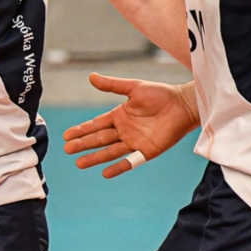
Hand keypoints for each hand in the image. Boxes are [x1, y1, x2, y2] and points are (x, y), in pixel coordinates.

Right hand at [60, 74, 199, 178]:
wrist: (184, 104)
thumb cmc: (161, 94)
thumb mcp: (134, 87)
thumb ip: (112, 85)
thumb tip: (91, 77)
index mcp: (119, 116)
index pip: (96, 125)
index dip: (81, 130)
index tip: (66, 136)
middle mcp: (124, 131)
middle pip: (99, 139)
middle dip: (83, 144)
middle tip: (67, 150)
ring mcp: (135, 142)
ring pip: (110, 151)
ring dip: (95, 157)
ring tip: (79, 163)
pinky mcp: (147, 151)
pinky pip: (130, 161)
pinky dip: (119, 167)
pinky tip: (105, 173)